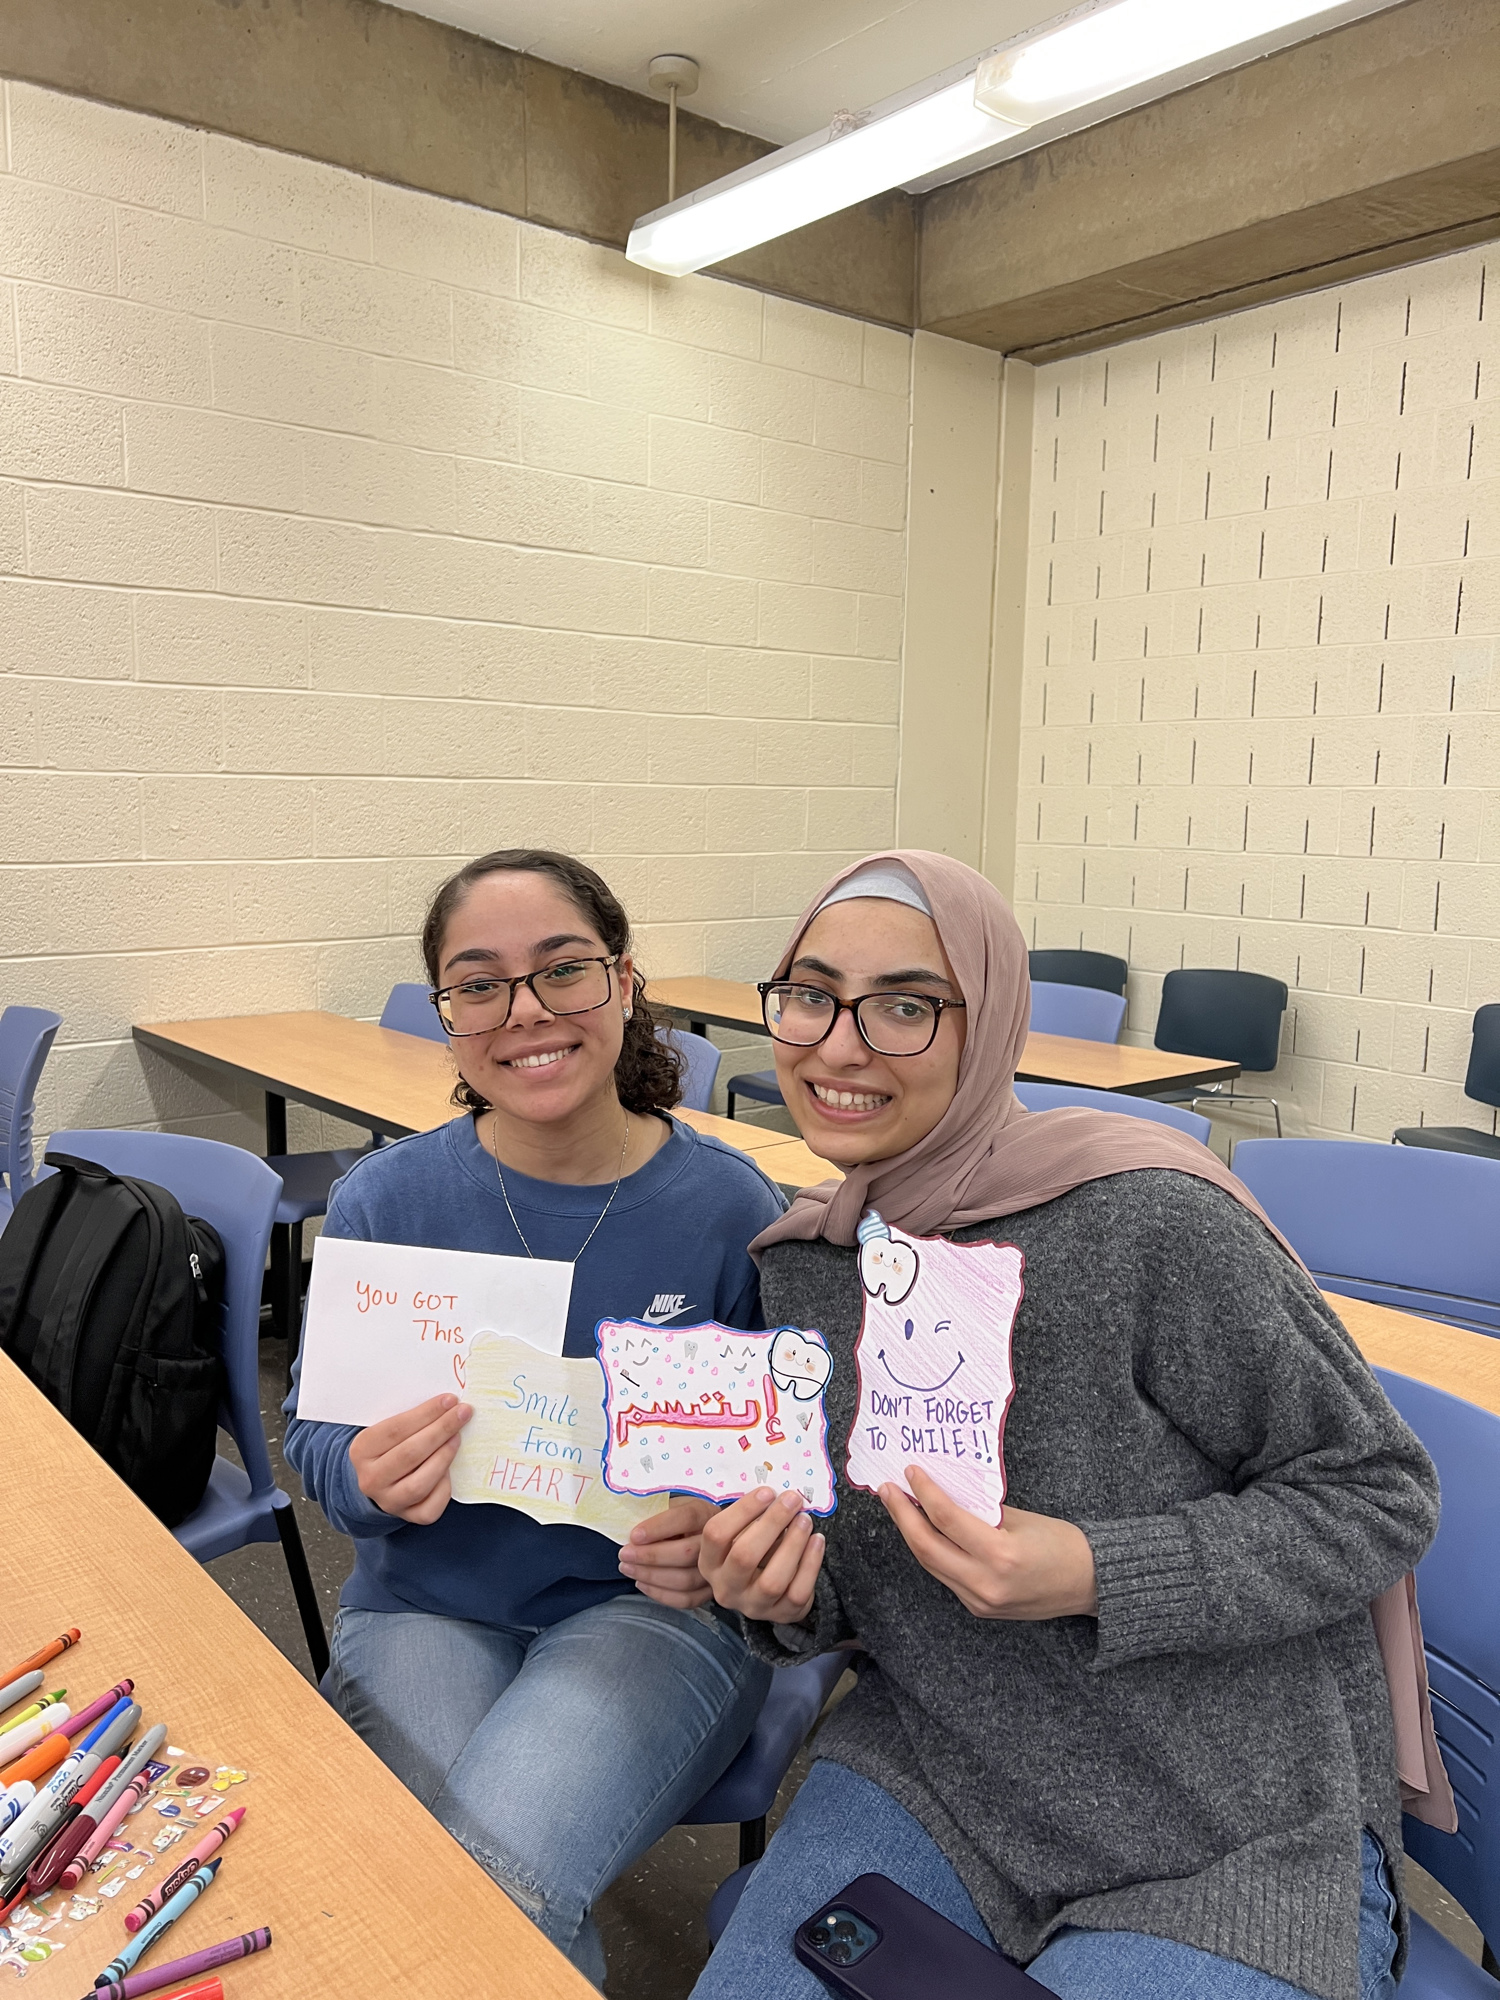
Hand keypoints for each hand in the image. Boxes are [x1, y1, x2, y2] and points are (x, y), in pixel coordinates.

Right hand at [349, 1394, 472, 1524]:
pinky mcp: (408, 1516)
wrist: (378, 1478)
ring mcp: (388, 1501)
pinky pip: (430, 1507)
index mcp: (361, 1450)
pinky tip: (450, 1468)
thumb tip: (447, 1404)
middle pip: (410, 1454)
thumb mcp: (388, 1428)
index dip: (426, 1413)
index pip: (396, 1429)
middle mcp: (371, 1479)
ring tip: (457, 1437)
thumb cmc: (390, 1445)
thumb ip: (411, 1418)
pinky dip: (444, 1486)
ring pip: (420, 1483)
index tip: (450, 1400)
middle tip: (462, 1413)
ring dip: (444, 1457)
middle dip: (441, 1430)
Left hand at [617, 1498, 717, 1608]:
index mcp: (704, 1512)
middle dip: (651, 1556)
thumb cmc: (670, 1520)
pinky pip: (687, 1599)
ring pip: (686, 1579)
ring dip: (652, 1576)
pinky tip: (642, 1584)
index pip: (687, 1518)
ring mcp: (715, 1568)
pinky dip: (661, 1594)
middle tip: (625, 1555)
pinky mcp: (709, 1590)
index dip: (659, 1528)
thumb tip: (629, 1531)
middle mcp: (715, 1541)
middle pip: (687, 1552)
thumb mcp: (665, 1506)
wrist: (689, 1535)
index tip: (634, 1536)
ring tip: (628, 1568)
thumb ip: (651, 1513)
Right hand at [698, 1488, 824, 1624]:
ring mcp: (753, 1606)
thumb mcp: (739, 1534)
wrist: (765, 1589)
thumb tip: (777, 1493)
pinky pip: (798, 1592)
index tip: (767, 1492)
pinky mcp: (781, 1615)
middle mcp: (726, 1588)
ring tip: (805, 1520)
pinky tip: (817, 1541)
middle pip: (744, 1556)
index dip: (742, 1511)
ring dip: (792, 1544)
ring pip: (773, 1580)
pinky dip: (811, 1564)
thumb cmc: (751, 1549)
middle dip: (772, 1523)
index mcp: (709, 1563)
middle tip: (792, 1500)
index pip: (716, 1534)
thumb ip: (750, 1516)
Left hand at [881, 1466, 1097, 1619]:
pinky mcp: (979, 1609)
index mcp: (1000, 1555)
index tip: (910, 1471)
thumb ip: (980, 1508)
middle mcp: (985, 1583)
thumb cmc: (1063, 1544)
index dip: (924, 1492)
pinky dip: (932, 1551)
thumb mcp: (1021, 1518)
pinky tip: (924, 1531)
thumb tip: (943, 1491)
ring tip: (899, 1506)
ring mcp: (980, 1601)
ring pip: (931, 1564)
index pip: (947, 1519)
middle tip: (888, 1489)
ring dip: (911, 1533)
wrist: (1091, 1584)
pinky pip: (946, 1576)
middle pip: (926, 1546)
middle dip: (902, 1515)